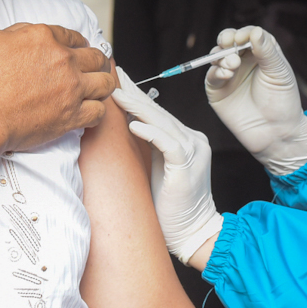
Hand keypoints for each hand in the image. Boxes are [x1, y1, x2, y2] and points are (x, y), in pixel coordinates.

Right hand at [0, 24, 115, 152]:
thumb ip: (19, 33)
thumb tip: (31, 34)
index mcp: (44, 38)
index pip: (73, 37)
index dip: (78, 44)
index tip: (79, 51)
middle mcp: (63, 60)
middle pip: (96, 57)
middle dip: (96, 62)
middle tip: (93, 69)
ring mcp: (71, 88)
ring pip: (106, 83)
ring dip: (102, 84)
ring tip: (96, 90)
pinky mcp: (72, 116)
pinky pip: (99, 112)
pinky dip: (96, 112)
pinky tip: (88, 112)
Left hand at [111, 69, 223, 263]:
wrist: (192, 232)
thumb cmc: (169, 206)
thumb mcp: (154, 168)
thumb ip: (145, 147)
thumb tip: (121, 128)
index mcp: (184, 139)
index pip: (156, 112)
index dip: (136, 95)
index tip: (116, 80)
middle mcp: (192, 140)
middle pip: (158, 112)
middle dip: (133, 92)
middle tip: (113, 75)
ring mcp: (193, 151)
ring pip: (162, 122)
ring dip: (137, 108)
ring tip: (117, 94)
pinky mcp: (188, 166)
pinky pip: (169, 144)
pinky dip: (151, 133)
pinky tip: (134, 126)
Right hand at [205, 26, 306, 176]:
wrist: (276, 133)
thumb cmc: (283, 101)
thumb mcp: (279, 72)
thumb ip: (267, 50)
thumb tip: (255, 31)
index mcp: (261, 53)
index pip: (248, 35)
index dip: (243, 33)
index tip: (243, 38)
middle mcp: (243, 61)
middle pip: (228, 41)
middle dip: (226, 38)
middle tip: (228, 42)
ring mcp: (229, 75)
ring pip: (217, 56)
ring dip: (221, 56)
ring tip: (232, 65)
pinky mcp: (217, 90)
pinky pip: (211, 75)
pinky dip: (216, 71)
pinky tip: (226, 74)